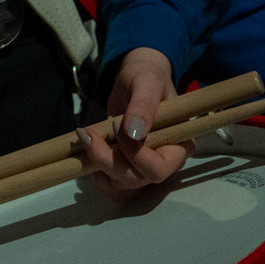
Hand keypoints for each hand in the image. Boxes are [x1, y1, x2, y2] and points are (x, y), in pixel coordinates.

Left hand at [81, 47, 187, 200]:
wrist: (134, 79)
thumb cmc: (146, 78)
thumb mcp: (147, 83)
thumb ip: (144, 106)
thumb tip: (134, 132)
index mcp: (179, 147)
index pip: (159, 167)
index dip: (134, 153)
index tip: (114, 123)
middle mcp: (164, 162)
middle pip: (137, 179)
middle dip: (107, 160)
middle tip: (86, 133)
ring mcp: (143, 166)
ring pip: (122, 184)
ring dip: (98, 166)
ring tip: (85, 138)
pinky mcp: (125, 164)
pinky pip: (113, 185)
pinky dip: (97, 176)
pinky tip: (87, 153)